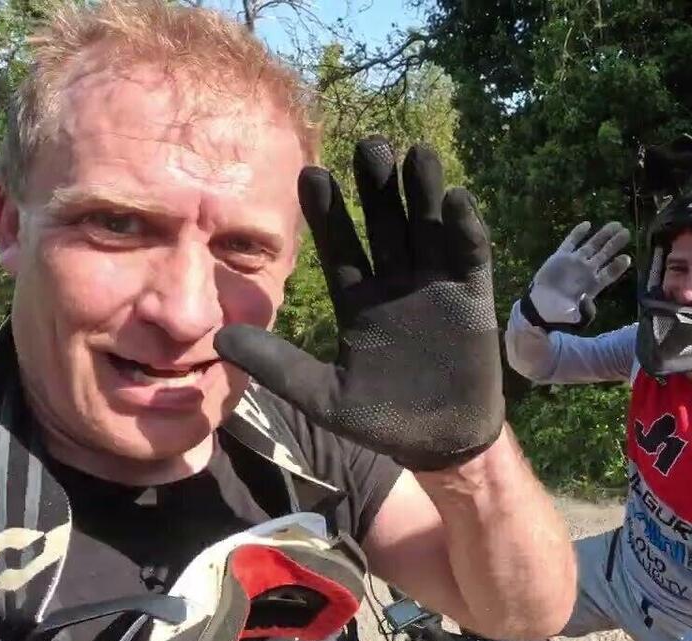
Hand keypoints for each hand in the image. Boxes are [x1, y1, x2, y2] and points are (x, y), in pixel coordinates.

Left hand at [215, 136, 503, 471]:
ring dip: (423, 192)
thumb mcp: (323, 396)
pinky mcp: (472, 297)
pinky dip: (465, 228)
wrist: (441, 444)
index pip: (340, 247)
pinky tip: (457, 197)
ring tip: (415, 153)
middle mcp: (396, 283)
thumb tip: (219, 337)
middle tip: (369, 145)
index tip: (311, 173)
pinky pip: (469, 256)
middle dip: (377, 187)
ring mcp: (435, 286)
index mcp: (359, 299)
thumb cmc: (381, 420)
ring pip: (427, 229)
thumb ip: (277, 365)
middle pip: (386, 225)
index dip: (327, 212)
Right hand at [520, 221, 629, 330]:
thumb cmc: (558, 313)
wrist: (540, 306)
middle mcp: (586, 271)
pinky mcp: (560, 257)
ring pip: (591, 246)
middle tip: (627, 233)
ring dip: (603, 235)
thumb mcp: (572, 316)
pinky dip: (578, 233)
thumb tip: (586, 300)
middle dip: (615, 244)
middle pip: (604, 255)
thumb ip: (581, 310)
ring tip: (616, 224)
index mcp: (592, 285)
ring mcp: (574, 262)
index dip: (618, 266)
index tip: (627, 258)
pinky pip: (571, 242)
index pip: (609, 274)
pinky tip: (587, 224)